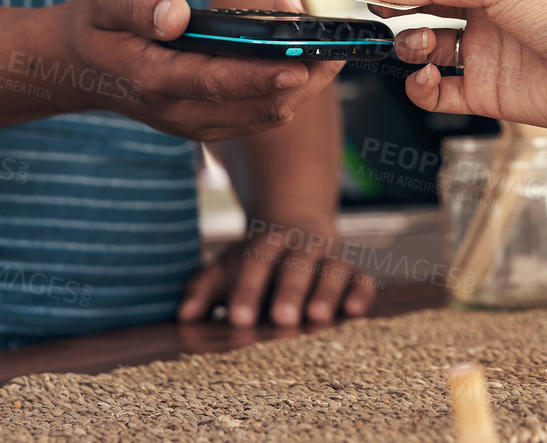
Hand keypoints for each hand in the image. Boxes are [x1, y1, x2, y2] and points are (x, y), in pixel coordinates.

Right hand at [54, 0, 343, 142]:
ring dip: (303, 76)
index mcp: (154, 81)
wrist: (81, 64)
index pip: (218, 83)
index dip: (264, 74)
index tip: (302, 61)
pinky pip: (265, 111)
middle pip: (259, 105)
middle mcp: (181, 112)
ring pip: (270, 113)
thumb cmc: (97, 21)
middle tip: (325, 27)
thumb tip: (174, 16)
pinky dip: (290, 83)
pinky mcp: (213, 121)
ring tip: (316, 27)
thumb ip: (136, 5)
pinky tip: (301, 47)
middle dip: (301, 68)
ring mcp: (199, 122)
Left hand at [177, 218, 377, 326]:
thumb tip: (183, 314)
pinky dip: (360, 292)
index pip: (257, 260)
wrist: (297, 227)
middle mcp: (302, 245)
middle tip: (281, 319)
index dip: (248, 289)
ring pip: (333, 268)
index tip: (238, 319)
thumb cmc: (255, 262)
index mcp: (267, 241)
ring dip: (327, 291)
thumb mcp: (226, 268)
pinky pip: (362, 279)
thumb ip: (204, 289)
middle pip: (297, 263)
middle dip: (290, 289)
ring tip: (318, 318)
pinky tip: (354, 311)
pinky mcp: (354, 272)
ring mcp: (331, 257)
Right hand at [319, 0, 546, 139]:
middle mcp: (479, 5)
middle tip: (348, 7)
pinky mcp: (485, 89)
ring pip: (419, 44)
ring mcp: (481, 48)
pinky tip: (429, 81)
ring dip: (406, 45)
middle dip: (379, 3)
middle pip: (411, 0)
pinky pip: (438, 90)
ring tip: (415, 45)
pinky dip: (424, 88)